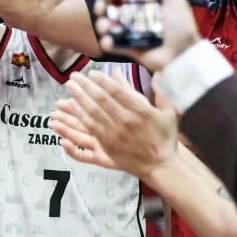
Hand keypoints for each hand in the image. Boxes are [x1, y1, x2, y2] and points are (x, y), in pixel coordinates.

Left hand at [50, 69, 179, 179]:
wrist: (161, 165)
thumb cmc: (165, 137)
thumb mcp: (168, 112)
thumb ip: (161, 91)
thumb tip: (158, 72)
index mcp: (140, 111)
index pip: (117, 92)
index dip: (102, 81)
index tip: (91, 72)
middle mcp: (125, 121)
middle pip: (100, 100)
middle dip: (85, 86)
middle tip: (73, 77)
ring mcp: (114, 135)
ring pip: (91, 114)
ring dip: (78, 100)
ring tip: (68, 89)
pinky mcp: (106, 146)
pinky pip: (89, 131)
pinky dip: (77, 121)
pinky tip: (69, 112)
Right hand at [92, 0, 201, 72]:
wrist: (183, 54)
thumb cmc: (181, 26)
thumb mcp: (174, 1)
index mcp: (146, 5)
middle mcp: (136, 18)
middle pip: (114, 9)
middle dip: (104, 6)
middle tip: (101, 5)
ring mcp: (131, 34)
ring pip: (111, 26)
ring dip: (103, 24)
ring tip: (103, 24)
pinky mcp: (129, 48)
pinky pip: (115, 45)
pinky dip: (108, 43)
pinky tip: (107, 41)